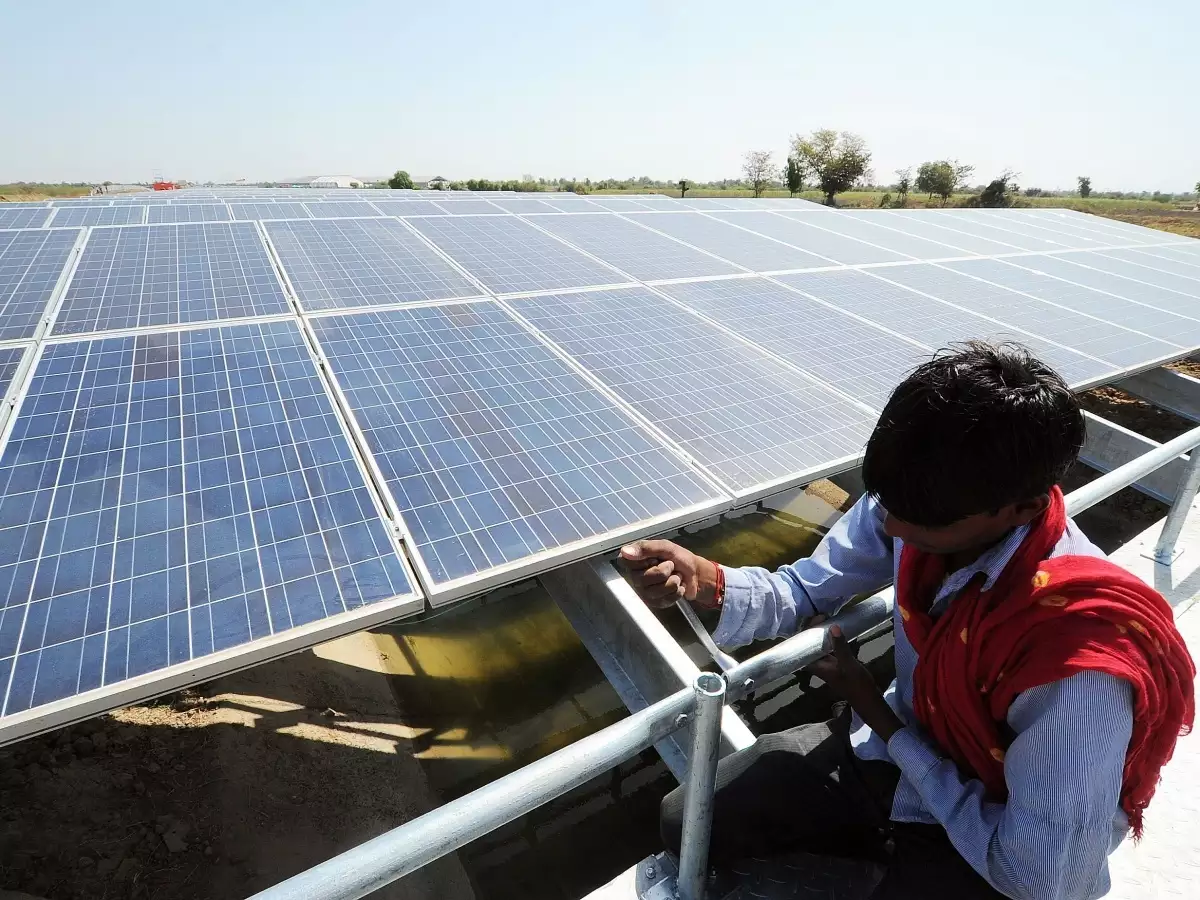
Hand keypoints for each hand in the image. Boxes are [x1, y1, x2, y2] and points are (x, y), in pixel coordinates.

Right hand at [619, 539, 718, 609]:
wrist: (696, 574)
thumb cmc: (680, 558)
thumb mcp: (666, 547)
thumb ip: (646, 548)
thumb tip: (625, 551)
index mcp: (633, 560)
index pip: (627, 562)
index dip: (646, 560)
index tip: (656, 558)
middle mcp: (634, 577)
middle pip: (644, 578)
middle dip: (664, 571)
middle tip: (671, 566)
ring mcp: (643, 592)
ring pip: (655, 591)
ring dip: (672, 582)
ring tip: (676, 576)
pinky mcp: (654, 603)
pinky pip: (664, 600)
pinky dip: (676, 592)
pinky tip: (677, 587)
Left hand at [806, 626, 903, 741]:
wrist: (869, 701)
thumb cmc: (858, 686)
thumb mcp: (849, 665)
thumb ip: (841, 647)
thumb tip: (833, 627)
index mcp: (818, 667)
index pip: (803, 648)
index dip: (805, 633)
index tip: (815, 620)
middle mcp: (820, 666)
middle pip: (810, 646)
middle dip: (814, 631)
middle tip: (823, 616)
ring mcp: (829, 665)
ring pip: (820, 647)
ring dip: (823, 635)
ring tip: (829, 620)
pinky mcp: (837, 664)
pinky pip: (831, 649)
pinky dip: (832, 640)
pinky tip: (838, 631)